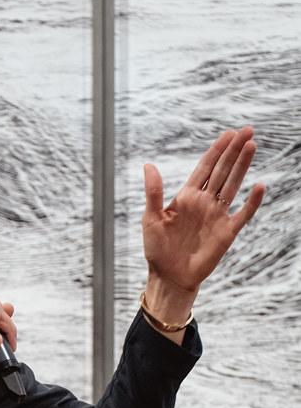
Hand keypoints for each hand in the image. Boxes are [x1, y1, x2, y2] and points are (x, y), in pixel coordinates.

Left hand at [142, 126, 265, 295]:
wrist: (169, 277)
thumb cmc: (157, 249)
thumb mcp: (151, 218)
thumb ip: (153, 192)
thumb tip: (148, 165)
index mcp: (187, 196)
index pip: (205, 167)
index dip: (217, 150)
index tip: (228, 133)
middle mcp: (205, 202)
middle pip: (223, 170)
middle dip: (234, 150)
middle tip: (248, 130)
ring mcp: (217, 216)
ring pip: (233, 185)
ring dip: (242, 166)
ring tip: (252, 145)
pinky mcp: (226, 233)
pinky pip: (242, 214)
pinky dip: (251, 202)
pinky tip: (259, 186)